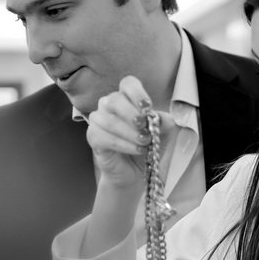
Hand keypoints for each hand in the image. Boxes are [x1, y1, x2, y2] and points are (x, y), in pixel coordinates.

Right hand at [86, 75, 178, 192]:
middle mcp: (110, 106)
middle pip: (115, 99)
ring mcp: (99, 121)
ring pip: (108, 119)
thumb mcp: (164, 136)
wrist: (136, 175)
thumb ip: (165, 123)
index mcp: (128, 99)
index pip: (128, 84)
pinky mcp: (93, 138)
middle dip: (132, 114)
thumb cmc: (148, 150)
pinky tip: (135, 150)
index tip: (148, 108)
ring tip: (144, 143)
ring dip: (129, 132)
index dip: (137, 93)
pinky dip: (122, 144)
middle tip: (145, 129)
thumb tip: (160, 117)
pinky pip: (102, 136)